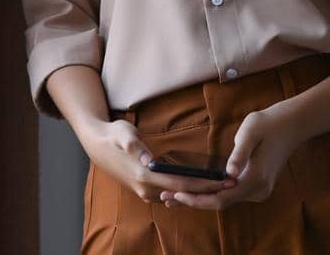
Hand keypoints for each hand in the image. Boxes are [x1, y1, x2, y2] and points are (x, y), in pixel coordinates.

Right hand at [81, 119, 237, 204]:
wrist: (97, 145)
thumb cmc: (114, 135)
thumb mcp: (123, 134)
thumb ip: (135, 146)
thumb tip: (148, 160)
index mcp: (143, 175)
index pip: (180, 185)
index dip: (203, 184)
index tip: (222, 180)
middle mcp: (146, 189)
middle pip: (183, 193)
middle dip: (208, 189)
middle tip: (232, 183)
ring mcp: (145, 192)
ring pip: (177, 196)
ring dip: (199, 192)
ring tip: (223, 186)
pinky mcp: (146, 190)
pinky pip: (170, 195)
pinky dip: (187, 192)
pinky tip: (203, 187)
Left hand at [160, 105, 299, 209]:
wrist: (292, 124)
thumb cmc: (268, 124)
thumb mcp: (251, 132)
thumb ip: (239, 154)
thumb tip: (228, 173)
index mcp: (255, 179)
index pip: (221, 198)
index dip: (197, 199)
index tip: (177, 194)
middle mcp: (258, 190)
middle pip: (221, 203)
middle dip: (193, 201)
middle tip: (166, 197)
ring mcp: (259, 190)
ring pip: (226, 200)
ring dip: (201, 198)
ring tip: (175, 195)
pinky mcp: (257, 185)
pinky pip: (231, 194)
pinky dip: (213, 193)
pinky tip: (196, 189)